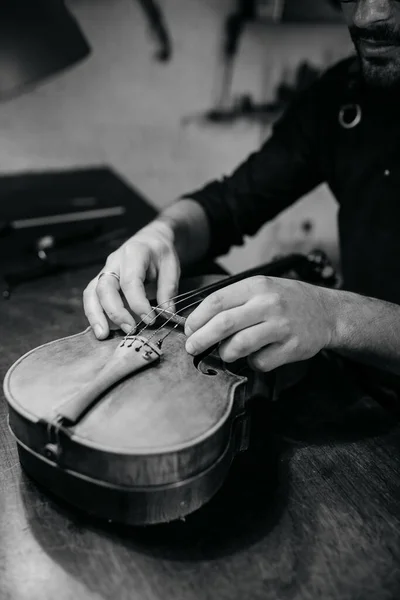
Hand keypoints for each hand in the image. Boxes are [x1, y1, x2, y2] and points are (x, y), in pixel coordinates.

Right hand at [83, 220, 180, 338]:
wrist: (150, 240)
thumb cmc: (161, 253)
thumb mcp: (171, 267)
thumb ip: (168, 290)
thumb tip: (167, 314)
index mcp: (134, 253)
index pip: (131, 282)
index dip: (139, 304)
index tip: (150, 320)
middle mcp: (114, 261)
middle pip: (106, 287)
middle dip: (115, 312)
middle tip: (130, 330)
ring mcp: (105, 270)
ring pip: (92, 292)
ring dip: (96, 315)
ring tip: (103, 335)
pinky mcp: (101, 280)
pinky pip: (91, 296)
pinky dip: (94, 313)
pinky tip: (102, 329)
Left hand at [184, 276, 335, 371]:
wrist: (326, 312)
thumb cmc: (286, 300)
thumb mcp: (262, 288)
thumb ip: (234, 300)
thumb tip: (199, 320)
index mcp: (257, 286)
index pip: (216, 301)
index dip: (197, 318)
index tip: (189, 329)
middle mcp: (268, 304)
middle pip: (224, 324)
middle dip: (201, 339)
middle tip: (192, 347)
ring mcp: (281, 326)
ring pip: (240, 346)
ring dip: (226, 353)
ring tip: (226, 353)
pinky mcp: (292, 347)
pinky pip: (261, 362)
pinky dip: (252, 363)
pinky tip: (256, 355)